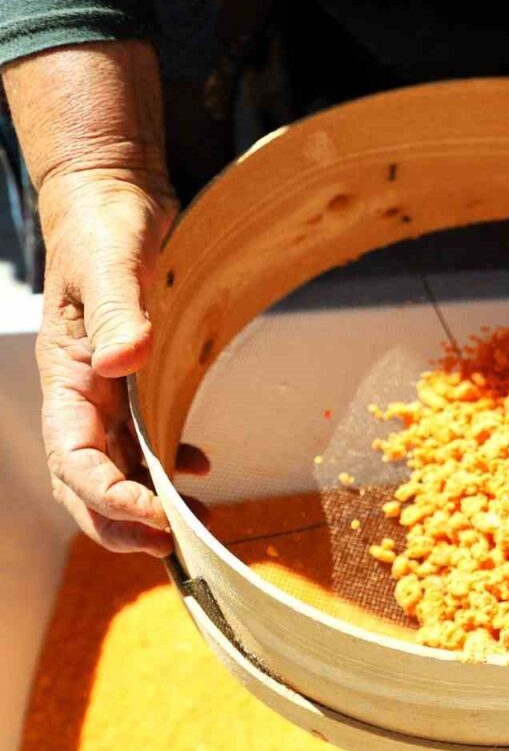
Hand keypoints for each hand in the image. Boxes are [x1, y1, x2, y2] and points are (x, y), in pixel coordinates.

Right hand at [5, 42, 206, 555]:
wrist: (110, 200)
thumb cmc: (105, 225)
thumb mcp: (114, 261)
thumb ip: (120, 311)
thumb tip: (123, 361)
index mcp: (66, 378)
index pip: (76, 460)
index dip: (111, 499)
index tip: (158, 517)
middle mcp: (80, 396)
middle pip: (90, 483)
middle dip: (127, 524)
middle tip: (179, 550)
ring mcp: (103, 393)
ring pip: (118, 470)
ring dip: (150, 505)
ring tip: (198, 525)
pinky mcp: (131, 383)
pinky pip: (143, 441)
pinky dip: (168, 464)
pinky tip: (201, 468)